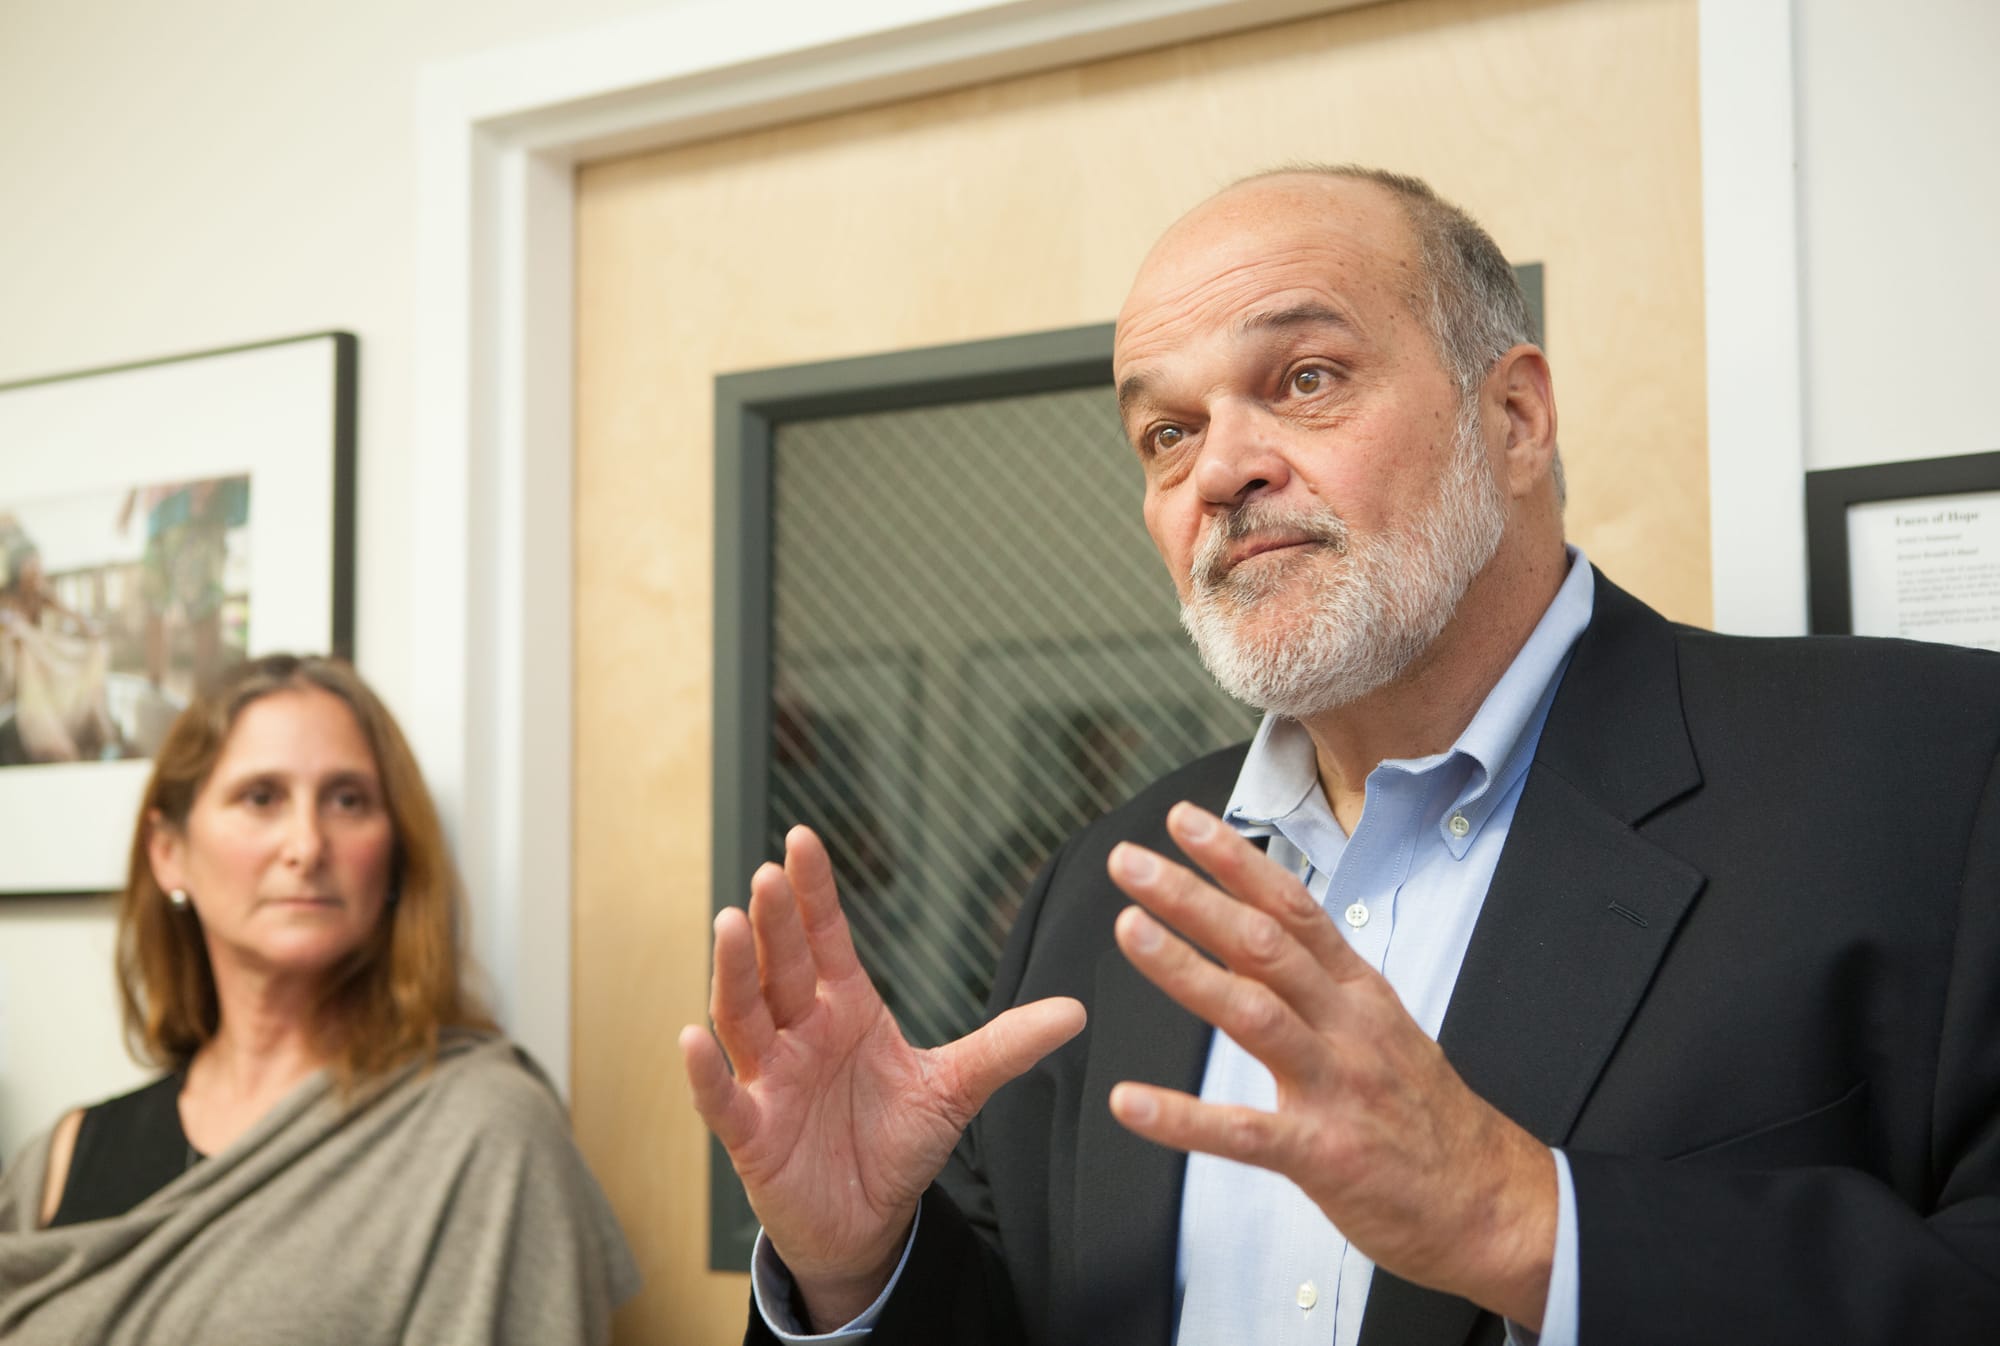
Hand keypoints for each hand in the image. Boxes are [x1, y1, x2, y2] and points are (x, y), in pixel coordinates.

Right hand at [682, 826, 1085, 1331]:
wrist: (870, 1221)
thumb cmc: (898, 1142)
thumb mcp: (956, 1088)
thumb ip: (1006, 1046)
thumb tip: (1077, 1011)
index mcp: (844, 1009)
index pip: (824, 939)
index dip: (813, 892)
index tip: (802, 839)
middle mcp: (800, 1033)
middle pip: (780, 967)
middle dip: (773, 921)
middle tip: (767, 874)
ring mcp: (771, 1080)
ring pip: (743, 1016)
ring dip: (733, 971)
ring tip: (728, 923)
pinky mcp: (753, 1134)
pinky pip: (722, 1098)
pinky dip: (704, 1071)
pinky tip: (691, 1036)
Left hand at [1105, 803, 1555, 1327]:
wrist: (1493, 1202)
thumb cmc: (1424, 1113)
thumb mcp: (1382, 1025)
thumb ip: (1319, 981)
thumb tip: (1257, 929)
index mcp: (1358, 990)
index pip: (1291, 907)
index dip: (1236, 861)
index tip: (1182, 821)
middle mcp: (1347, 1025)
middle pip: (1264, 944)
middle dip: (1194, 896)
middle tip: (1130, 862)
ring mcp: (1337, 1086)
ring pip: (1254, 1013)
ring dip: (1186, 969)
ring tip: (1129, 929)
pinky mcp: (1324, 1154)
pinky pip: (1245, 1133)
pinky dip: (1184, 1119)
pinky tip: (1129, 1103)